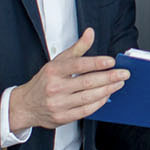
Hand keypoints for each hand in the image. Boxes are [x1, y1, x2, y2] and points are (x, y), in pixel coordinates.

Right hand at [8, 29, 127, 130]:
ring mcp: (58, 104)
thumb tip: (90, 32)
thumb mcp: (57, 61)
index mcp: (54, 71)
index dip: (96, 62)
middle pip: (87, 82)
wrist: (26, 105)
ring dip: (107, 90)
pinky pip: (85, 111)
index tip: (111, 61)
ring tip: (119, 84)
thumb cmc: (45, 81)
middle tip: (124, 73)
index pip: (78, 65)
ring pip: (88, 97)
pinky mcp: (62, 117)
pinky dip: (98, 103)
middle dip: (109, 77)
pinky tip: (107, 96)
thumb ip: (77, 48)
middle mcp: (55, 87)